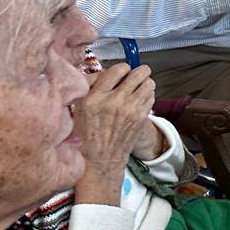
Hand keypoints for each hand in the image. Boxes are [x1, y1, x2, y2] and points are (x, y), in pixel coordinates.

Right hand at [73, 62, 155, 203]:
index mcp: (95, 97)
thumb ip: (90, 86)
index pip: (118, 69)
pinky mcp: (141, 118)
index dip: (122, 68)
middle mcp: (115, 101)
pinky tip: (138, 102)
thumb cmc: (86, 134)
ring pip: (149, 83)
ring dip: (144, 83)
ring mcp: (130, 110)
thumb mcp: (78, 108)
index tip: (120, 73)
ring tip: (137, 89)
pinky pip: (151, 96)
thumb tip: (104, 71)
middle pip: (139, 72)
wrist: (99, 160)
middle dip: (138, 72)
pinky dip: (147, 95)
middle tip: (133, 77)